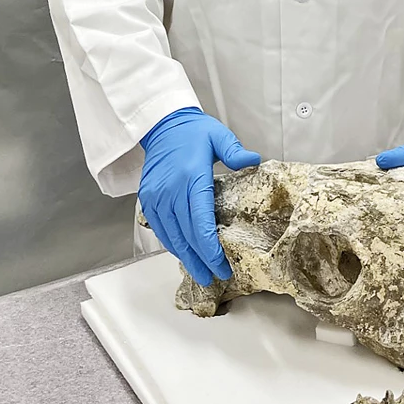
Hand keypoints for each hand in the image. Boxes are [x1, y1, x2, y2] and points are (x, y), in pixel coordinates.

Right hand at [138, 107, 260, 285]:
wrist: (162, 125)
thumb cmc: (194, 132)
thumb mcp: (219, 135)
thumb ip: (235, 151)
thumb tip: (255, 160)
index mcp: (191, 177)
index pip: (200, 223)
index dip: (210, 249)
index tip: (221, 266)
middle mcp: (170, 191)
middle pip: (186, 236)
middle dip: (201, 261)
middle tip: (215, 278)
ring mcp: (156, 197)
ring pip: (171, 237)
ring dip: (186, 257)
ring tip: (202, 273)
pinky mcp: (148, 200)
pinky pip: (160, 229)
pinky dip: (173, 244)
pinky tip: (185, 253)